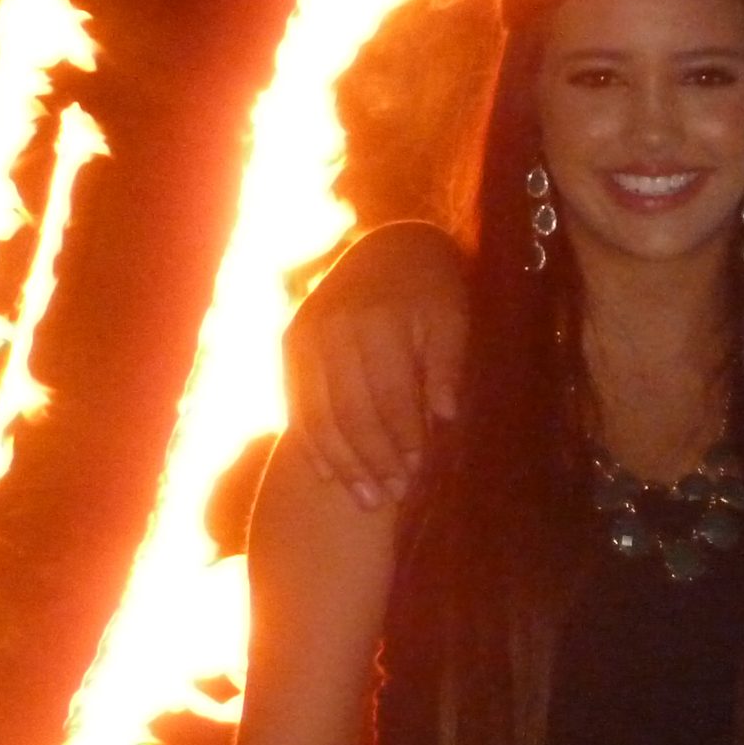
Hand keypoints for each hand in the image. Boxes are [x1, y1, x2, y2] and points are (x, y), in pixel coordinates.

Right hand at [283, 221, 467, 505]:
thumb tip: (446, 417)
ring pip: (317, 414)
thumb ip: (448, 364)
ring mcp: (303, 334)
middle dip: (372, 460)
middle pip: (349, 411)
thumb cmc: (434, 289)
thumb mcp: (454, 317)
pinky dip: (312, 444)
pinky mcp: (289, 342)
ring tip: (366, 499)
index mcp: (377, 318)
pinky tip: (330, 476)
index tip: (419, 473)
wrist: (390, 245)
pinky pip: (296, 404)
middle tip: (393, 497)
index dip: (403, 439)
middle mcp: (332, 326)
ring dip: (341, 463)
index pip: (389, 395)